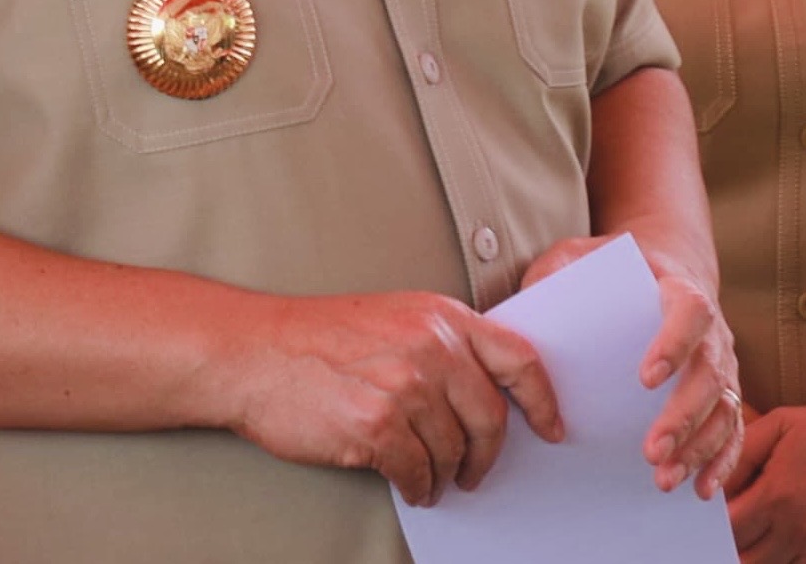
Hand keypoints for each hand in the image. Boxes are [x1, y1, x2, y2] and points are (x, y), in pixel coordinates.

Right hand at [218, 290, 564, 506]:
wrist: (254, 352)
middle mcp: (430, 349)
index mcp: (440, 318)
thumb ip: (442, 343)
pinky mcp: (377, 427)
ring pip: (452, 451)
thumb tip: (483, 391)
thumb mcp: (393, 317)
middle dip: (487, 455)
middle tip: (476, 472)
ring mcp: (404, 389)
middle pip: (490, 418)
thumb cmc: (318, 337)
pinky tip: (409, 485)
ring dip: (446, 474)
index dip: (543, 399)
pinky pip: (417, 473)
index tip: (552, 427)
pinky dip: (418, 487)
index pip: (518, 358)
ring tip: (431, 478)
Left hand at [517, 233, 740, 498]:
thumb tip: (529, 301)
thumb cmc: (614, 269)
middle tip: (651, 450)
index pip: (690, 311)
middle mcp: (711, 329)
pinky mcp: (722, 393)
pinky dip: (721, 460)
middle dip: (683, 415)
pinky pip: (731, 429)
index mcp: (678, 288)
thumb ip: (556, 272)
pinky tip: (700, 488)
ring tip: (665, 477)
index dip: (675, 344)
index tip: (647, 379)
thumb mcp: (579, 256)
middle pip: (710, 372)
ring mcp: (721, 363)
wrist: (660, 268)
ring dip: (699, 446)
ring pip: (723, 407)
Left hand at [726, 397, 805, 563]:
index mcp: (779, 496)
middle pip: (751, 562)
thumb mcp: (782, 424)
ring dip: (773, 558)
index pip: (729, 534)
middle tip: (747, 535)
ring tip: (777, 538)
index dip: (719, 531)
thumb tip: (709, 488)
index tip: (722, 524)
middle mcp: (803, 531)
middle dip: (741, 551)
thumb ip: (740, 456)